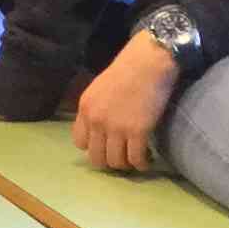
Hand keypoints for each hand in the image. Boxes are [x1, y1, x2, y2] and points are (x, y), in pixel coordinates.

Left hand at [71, 33, 181, 174]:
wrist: (148, 62)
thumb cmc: (127, 70)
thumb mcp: (99, 89)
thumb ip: (97, 108)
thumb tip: (101, 128)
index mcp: (85, 109)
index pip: (80, 142)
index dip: (94, 147)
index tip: (107, 146)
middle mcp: (96, 121)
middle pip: (96, 157)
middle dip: (109, 161)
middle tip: (123, 157)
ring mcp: (116, 127)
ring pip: (116, 162)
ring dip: (127, 165)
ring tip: (136, 159)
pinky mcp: (137, 131)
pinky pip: (136, 159)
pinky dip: (142, 163)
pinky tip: (148, 159)